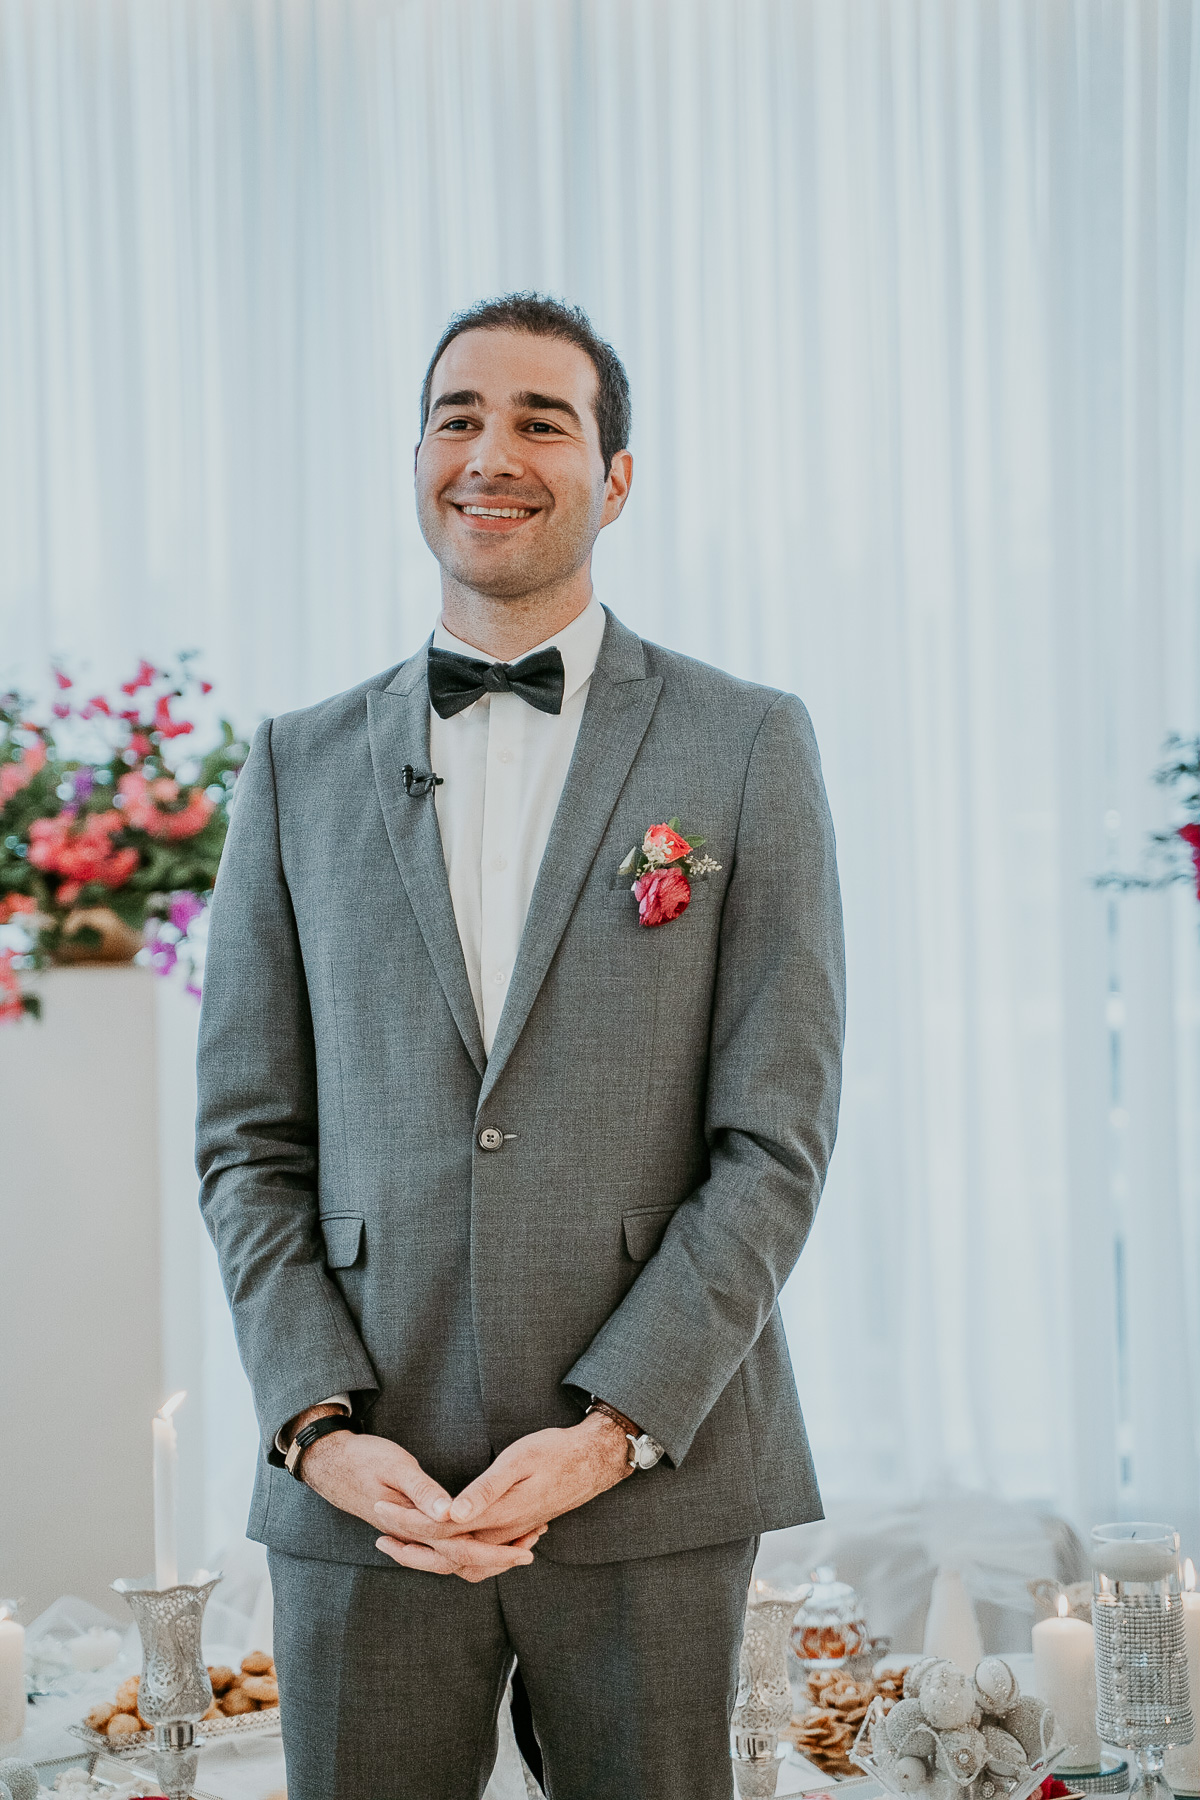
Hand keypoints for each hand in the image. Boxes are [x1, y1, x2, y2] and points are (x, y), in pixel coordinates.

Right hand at [300, 1429, 543, 1580]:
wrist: (329, 1462)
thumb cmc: (363, 1459)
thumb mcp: (395, 1467)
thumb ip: (423, 1492)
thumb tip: (451, 1515)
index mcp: (412, 1526)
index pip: (461, 1551)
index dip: (497, 1552)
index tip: (527, 1550)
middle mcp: (412, 1538)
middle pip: (461, 1562)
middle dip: (498, 1558)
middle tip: (532, 1548)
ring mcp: (409, 1534)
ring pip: (452, 1558)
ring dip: (485, 1554)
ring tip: (518, 1542)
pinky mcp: (409, 1525)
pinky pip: (442, 1546)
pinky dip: (467, 1545)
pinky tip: (482, 1533)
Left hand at [376, 1412, 629, 1555]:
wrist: (594, 1461)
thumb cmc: (556, 1452)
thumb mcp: (519, 1460)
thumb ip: (485, 1491)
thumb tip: (449, 1515)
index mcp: (498, 1517)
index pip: (441, 1529)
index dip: (407, 1521)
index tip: (379, 1509)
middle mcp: (503, 1535)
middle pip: (447, 1555)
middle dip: (410, 1547)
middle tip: (380, 1536)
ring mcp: (511, 1536)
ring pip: (464, 1563)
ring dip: (432, 1556)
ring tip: (404, 1542)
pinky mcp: (517, 1532)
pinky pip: (481, 1557)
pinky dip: (457, 1557)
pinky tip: (448, 1541)